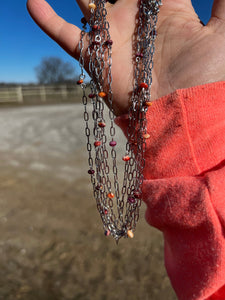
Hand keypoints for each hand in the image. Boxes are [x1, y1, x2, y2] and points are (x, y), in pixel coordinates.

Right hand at [27, 0, 224, 115]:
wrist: (177, 117)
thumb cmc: (203, 79)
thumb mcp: (220, 34)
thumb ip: (222, 2)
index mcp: (167, 10)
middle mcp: (136, 21)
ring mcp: (112, 37)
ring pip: (87, 2)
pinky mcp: (94, 57)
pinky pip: (65, 35)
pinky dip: (47, 20)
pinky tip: (32, 1)